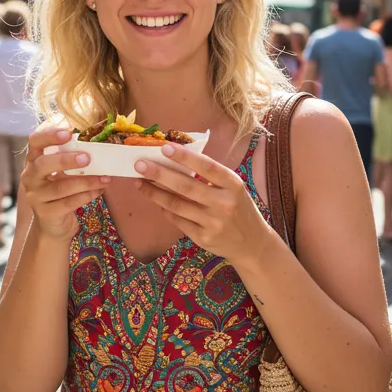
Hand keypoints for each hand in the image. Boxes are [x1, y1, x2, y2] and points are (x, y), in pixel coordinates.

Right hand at [20, 127, 107, 240]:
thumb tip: (98, 145)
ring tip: (104, 178)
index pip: (34, 142)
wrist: (52, 226)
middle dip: (65, 160)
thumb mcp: (61, 173)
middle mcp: (30, 178)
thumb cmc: (59, 193)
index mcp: (33, 162)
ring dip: (85, 181)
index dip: (49, 135)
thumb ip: (71, 160)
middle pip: (43, 164)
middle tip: (87, 158)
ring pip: (60, 187)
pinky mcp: (46, 214)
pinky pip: (68, 203)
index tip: (69, 132)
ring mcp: (36, 197)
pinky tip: (99, 190)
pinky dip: (86, 196)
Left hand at [134, 145, 272, 265]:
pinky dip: (164, 209)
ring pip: (176, 205)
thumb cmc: (239, 208)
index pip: (206, 167)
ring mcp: (213, 223)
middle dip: (159, 174)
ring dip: (154, 193)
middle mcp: (223, 204)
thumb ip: (210, 176)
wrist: (252, 244)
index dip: (185, 157)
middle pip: (185, 187)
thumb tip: (175, 160)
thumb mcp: (233, 188)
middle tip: (139, 165)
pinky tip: (156, 200)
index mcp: (233, 185)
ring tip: (139, 182)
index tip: (164, 147)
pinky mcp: (203, 238)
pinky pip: (178, 220)